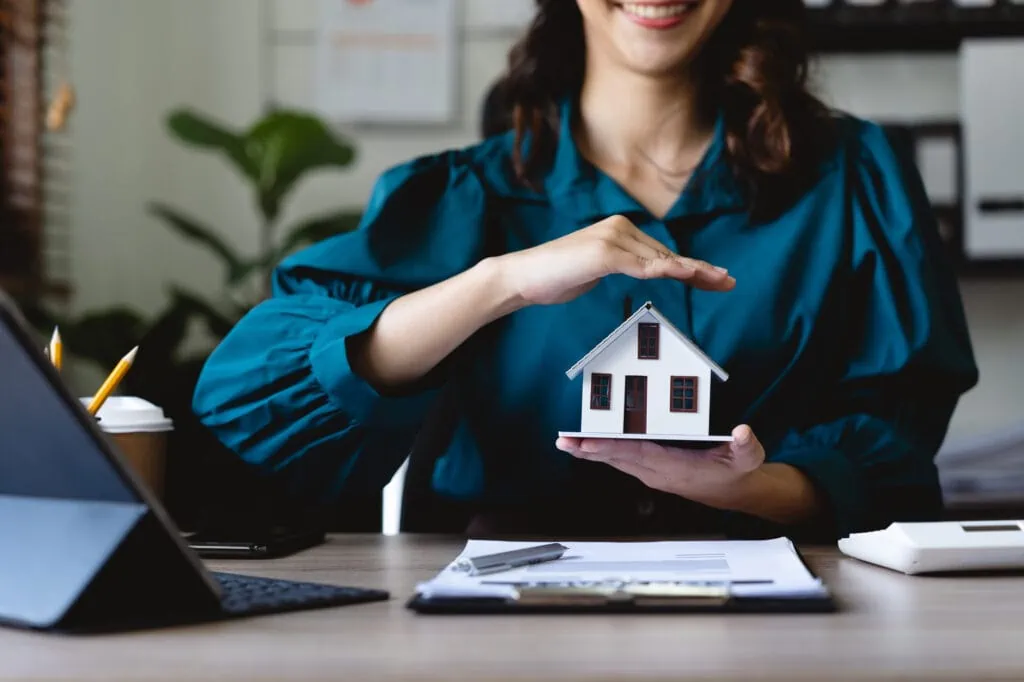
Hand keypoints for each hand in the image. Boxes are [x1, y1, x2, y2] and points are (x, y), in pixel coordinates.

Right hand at [497, 214, 735, 306]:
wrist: (522, 277)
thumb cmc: (554, 277)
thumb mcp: (594, 271)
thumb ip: (620, 266)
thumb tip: (643, 272)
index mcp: (618, 231)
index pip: (661, 253)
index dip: (690, 267)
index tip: (714, 278)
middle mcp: (619, 228)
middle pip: (667, 254)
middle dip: (700, 270)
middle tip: (728, 281)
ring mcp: (612, 239)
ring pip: (660, 258)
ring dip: (692, 270)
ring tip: (718, 279)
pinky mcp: (604, 252)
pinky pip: (642, 265)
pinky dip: (667, 269)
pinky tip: (688, 274)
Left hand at [555, 425, 765, 511]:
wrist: (735, 491)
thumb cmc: (737, 471)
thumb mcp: (748, 457)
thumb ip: (746, 445)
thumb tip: (742, 432)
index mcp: (676, 467)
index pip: (639, 454)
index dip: (613, 448)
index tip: (589, 443)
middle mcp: (658, 472)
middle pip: (619, 459)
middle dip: (590, 450)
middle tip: (564, 442)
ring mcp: (652, 473)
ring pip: (616, 461)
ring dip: (590, 452)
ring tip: (565, 443)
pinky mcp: (650, 470)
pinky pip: (621, 460)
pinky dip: (601, 452)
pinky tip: (584, 446)